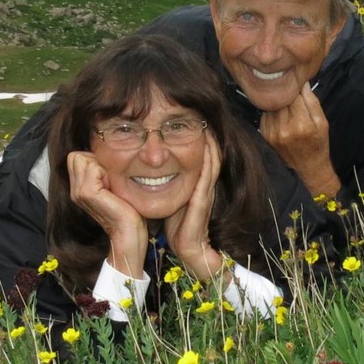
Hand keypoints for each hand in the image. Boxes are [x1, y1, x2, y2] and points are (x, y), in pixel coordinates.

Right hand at [67, 151, 147, 275]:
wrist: (128, 232)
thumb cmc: (126, 210)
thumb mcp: (111, 186)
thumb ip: (102, 172)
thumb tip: (104, 152)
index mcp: (78, 188)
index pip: (76, 157)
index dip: (94, 160)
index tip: (108, 178)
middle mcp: (74, 190)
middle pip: (76, 156)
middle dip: (95, 161)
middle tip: (110, 181)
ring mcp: (78, 192)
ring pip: (82, 158)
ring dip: (101, 166)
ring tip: (111, 184)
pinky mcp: (87, 193)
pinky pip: (92, 166)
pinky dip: (105, 172)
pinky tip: (113, 189)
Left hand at [165, 134, 225, 280]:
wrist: (188, 248)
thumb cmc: (178, 226)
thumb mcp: (172, 198)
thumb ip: (167, 184)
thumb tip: (152, 170)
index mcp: (196, 183)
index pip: (200, 155)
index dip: (198, 138)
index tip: (193, 120)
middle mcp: (203, 184)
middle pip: (209, 153)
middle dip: (207, 135)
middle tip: (203, 115)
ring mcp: (205, 191)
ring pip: (212, 160)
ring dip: (211, 142)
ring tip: (207, 123)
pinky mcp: (202, 198)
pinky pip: (208, 174)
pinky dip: (209, 158)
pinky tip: (207, 145)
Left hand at [260, 83, 340, 197]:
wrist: (308, 169)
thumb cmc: (318, 145)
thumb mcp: (323, 123)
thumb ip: (312, 102)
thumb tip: (302, 83)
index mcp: (301, 124)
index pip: (293, 95)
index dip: (296, 89)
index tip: (299, 87)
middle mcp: (284, 129)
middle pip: (280, 100)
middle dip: (287, 96)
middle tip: (293, 97)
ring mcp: (272, 133)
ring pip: (272, 106)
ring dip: (279, 104)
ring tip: (288, 109)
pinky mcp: (264, 135)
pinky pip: (266, 115)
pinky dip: (273, 113)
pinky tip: (281, 118)